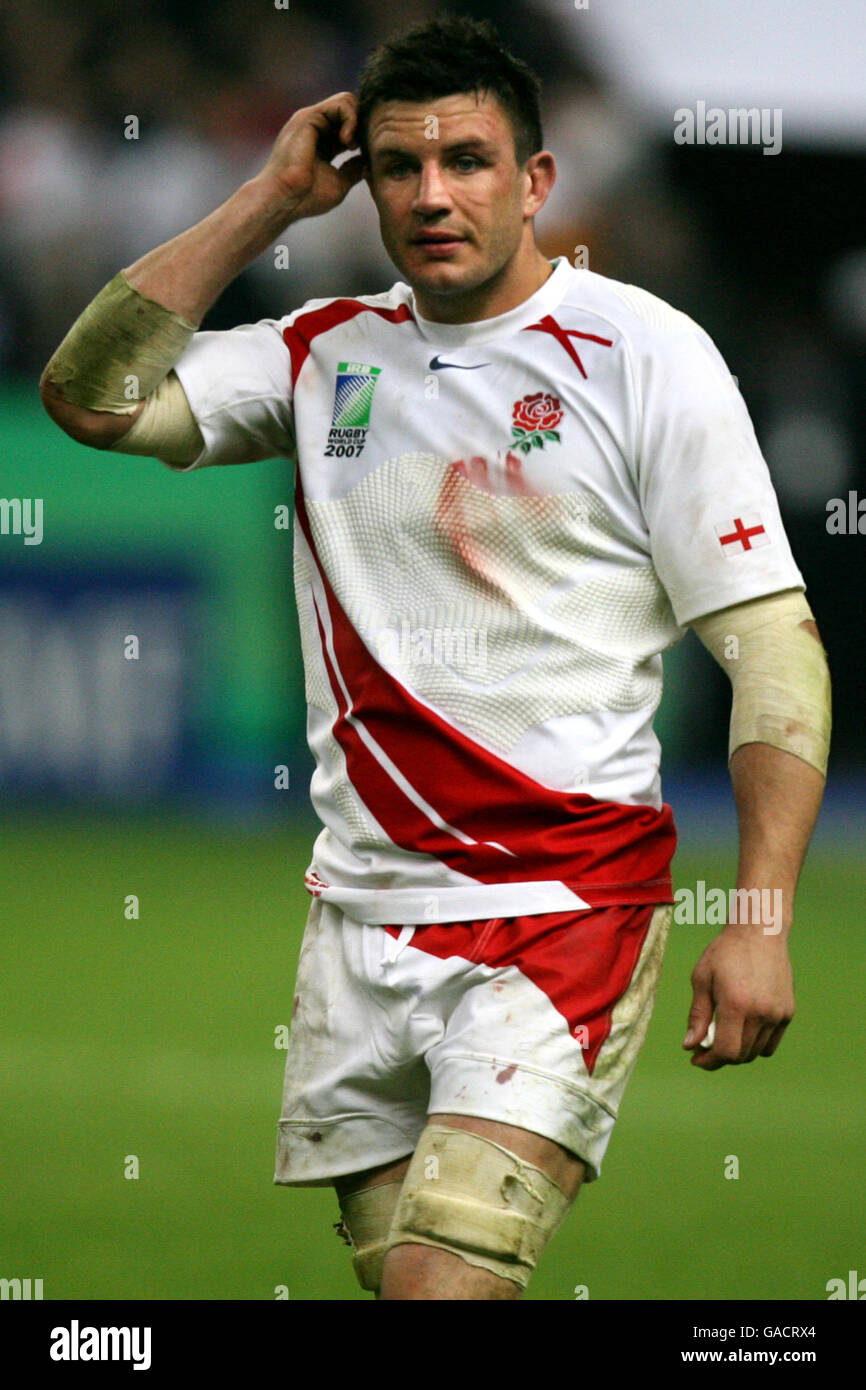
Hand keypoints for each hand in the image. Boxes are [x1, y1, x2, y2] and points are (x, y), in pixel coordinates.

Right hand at [254, 91, 366, 222]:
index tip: (364, 155)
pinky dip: (351, 119)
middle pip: (349, 109)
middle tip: (359, 149)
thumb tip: (367, 163)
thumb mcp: (339, 183)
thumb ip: (353, 169)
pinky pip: (341, 104)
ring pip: (347, 101)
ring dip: (357, 121)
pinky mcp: (309, 117)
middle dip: (362, 126)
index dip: (362, 135)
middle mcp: (315, 127)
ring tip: (351, 145)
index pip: (348, 124)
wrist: (285, 199)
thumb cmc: (306, 197)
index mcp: (321, 141)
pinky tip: (347, 140)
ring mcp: (311, 119)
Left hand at [683, 924, 794, 1069]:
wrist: (760, 932)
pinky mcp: (788, 1012)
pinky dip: (755, 1045)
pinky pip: (771, 1043)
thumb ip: (697, 1015)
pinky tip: (742, 1030)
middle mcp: (761, 1013)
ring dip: (738, 1051)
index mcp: (737, 1004)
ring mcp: (778, 1014)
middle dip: (720, 1057)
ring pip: (756, 1052)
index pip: (726, 1052)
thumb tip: (689, 1045)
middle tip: (704, 1046)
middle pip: (741, 1055)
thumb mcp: (702, 979)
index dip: (709, 1061)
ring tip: (723, 1035)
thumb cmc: (726, 952)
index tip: (696, 1058)